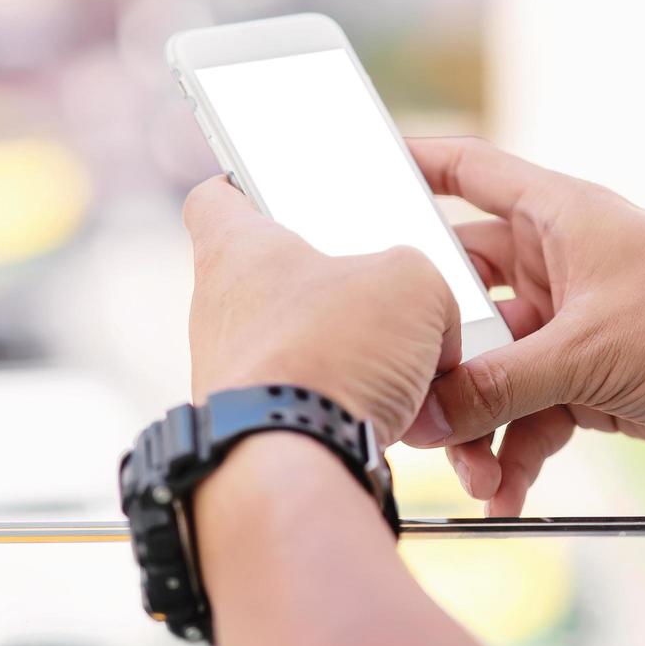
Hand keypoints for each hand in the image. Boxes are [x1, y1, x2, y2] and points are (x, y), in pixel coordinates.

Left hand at [183, 176, 460, 443]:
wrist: (294, 461)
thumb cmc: (330, 352)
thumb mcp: (411, 282)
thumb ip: (420, 280)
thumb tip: (427, 326)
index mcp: (235, 249)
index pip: (217, 196)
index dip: (247, 185)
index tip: (276, 188)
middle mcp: (218, 310)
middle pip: (279, 280)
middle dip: (339, 291)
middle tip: (391, 295)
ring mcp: (230, 373)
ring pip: (303, 350)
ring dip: (355, 358)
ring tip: (412, 371)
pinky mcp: (253, 425)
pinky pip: (310, 405)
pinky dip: (351, 409)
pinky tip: (396, 420)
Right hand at [402, 136, 644, 515]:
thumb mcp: (587, 354)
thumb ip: (498, 387)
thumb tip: (427, 416)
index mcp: (555, 219)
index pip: (468, 172)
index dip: (413, 165)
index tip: (357, 171)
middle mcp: (554, 266)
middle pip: (462, 295)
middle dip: (434, 349)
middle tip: (400, 384)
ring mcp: (566, 325)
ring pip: (490, 367)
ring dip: (475, 420)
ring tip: (468, 469)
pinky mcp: (584, 379)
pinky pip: (524, 412)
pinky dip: (513, 451)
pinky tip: (504, 489)